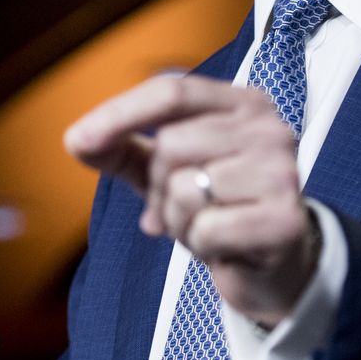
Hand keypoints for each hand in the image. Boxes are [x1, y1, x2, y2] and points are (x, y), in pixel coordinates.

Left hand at [64, 74, 319, 324]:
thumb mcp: (164, 172)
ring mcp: (282, 172)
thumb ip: (121, 150)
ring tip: (208, 227)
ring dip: (180, 221)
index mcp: (242, 103)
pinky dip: (202, 246)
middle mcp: (269, 128)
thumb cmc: (216, 208)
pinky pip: (206, 229)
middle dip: (160, 187)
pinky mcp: (284, 220)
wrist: (273, 267)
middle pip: (171, 145)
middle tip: (186, 208)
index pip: (171, 91)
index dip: (119, 114)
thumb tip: (76, 140)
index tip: (77, 140)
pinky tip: (226, 247)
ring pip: (184, 189)